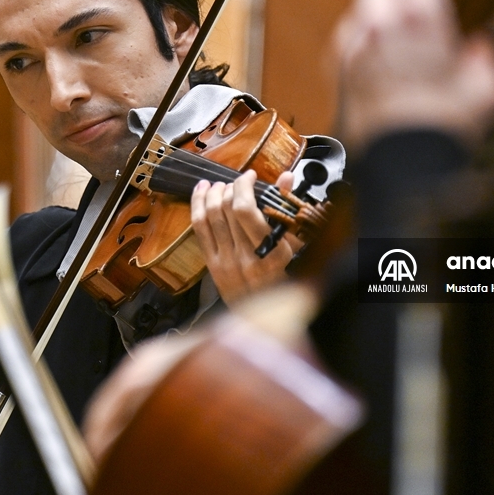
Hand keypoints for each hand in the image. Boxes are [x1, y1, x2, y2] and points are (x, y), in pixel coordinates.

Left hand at [190, 170, 297, 303]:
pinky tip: (201, 191)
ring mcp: (226, 263)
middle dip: (230, 187)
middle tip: (237, 182)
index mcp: (270, 252)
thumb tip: (286, 177)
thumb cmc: (287, 279)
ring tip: (219, 184)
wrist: (266, 318)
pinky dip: (197, 205)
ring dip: (212, 193)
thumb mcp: (296, 246)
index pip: (244, 209)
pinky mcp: (212, 266)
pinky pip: (199, 229)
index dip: (243, 186)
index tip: (250, 176)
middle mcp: (245, 257)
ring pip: (210, 215)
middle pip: (226, 208)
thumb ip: (288, 208)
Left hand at [332, 0, 493, 152]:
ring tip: (407, 32)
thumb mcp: (487, 90)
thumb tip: (480, 52)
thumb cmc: (443, 129)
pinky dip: (366, 37)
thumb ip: (485, 60)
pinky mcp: (337, 68)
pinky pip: (349, 36)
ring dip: (384, 7)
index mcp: (417, 15)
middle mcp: (378, 22)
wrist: (403, 167)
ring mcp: (352, 44)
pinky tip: (385, 58)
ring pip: (362, 3)